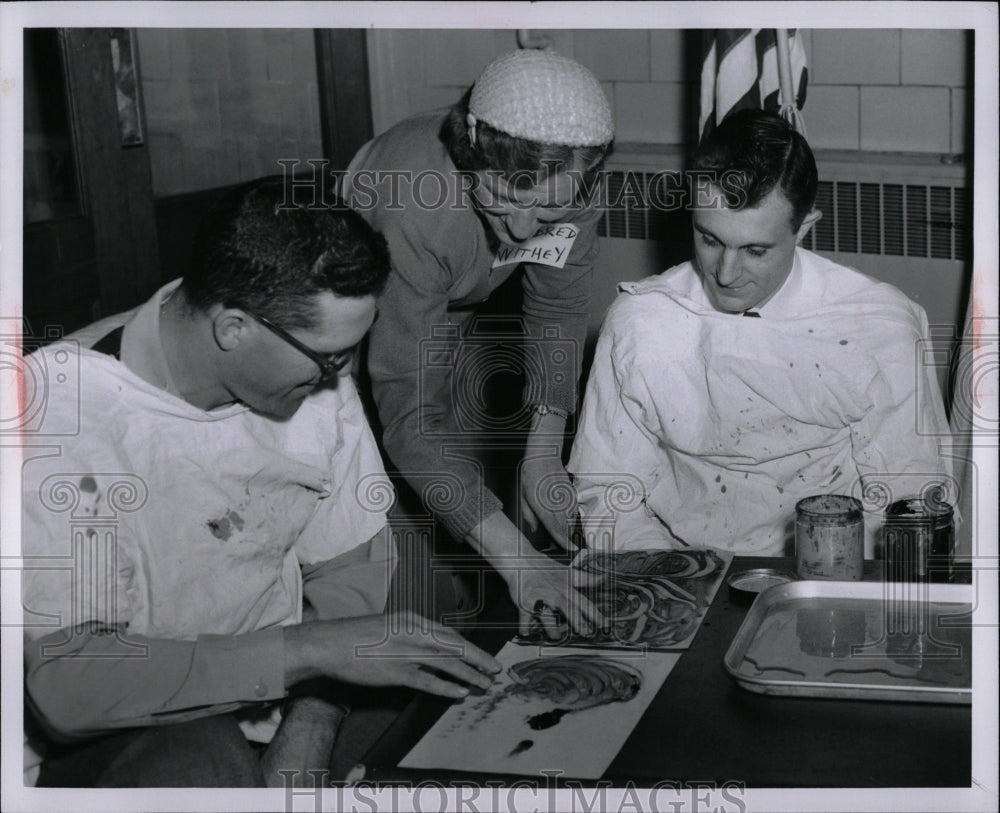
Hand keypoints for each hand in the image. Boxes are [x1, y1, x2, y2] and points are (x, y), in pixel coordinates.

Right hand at [284, 613, 500, 699]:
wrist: (329, 643)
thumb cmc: (355, 636)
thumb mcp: (388, 627)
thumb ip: (409, 635)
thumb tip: (427, 647)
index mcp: (412, 620)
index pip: (449, 633)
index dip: (469, 645)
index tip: (482, 654)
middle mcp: (414, 633)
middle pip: (456, 646)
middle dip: (479, 658)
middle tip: (496, 668)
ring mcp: (407, 653)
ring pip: (449, 664)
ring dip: (471, 674)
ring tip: (486, 683)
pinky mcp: (396, 672)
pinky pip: (429, 681)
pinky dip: (448, 687)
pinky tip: (461, 693)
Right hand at [508, 562, 605, 639]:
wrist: (519, 560)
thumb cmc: (544, 567)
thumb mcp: (567, 571)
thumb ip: (586, 578)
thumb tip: (605, 577)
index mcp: (566, 587)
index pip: (584, 602)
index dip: (596, 614)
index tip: (605, 625)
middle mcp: (554, 594)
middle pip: (569, 609)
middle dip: (578, 623)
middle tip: (586, 633)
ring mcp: (539, 599)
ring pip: (548, 619)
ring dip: (553, 631)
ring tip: (556, 637)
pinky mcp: (524, 604)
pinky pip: (525, 620)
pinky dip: (525, 628)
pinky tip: (526, 633)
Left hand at [519, 455, 579, 550]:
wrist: (544, 455)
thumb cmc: (530, 475)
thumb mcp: (523, 496)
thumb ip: (529, 515)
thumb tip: (534, 530)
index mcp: (542, 506)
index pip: (555, 528)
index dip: (563, 541)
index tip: (570, 550)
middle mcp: (557, 504)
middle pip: (564, 528)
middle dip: (563, 539)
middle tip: (557, 546)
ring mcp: (566, 499)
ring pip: (570, 520)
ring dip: (566, 529)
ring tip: (560, 532)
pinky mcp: (571, 494)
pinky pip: (573, 510)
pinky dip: (569, 517)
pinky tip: (562, 516)